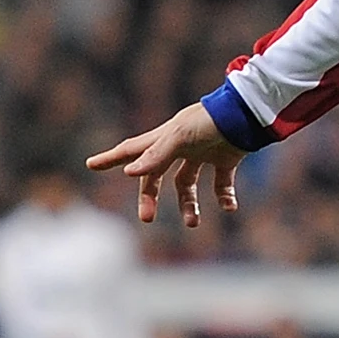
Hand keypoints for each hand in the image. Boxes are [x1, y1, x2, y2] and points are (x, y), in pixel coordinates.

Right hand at [87, 105, 247, 227]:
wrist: (248, 114)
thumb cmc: (210, 121)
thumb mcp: (179, 137)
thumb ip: (156, 155)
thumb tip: (129, 173)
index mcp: (164, 138)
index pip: (132, 150)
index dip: (111, 158)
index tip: (91, 165)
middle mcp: (181, 146)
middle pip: (156, 175)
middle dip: (149, 196)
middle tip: (145, 218)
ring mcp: (203, 152)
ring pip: (187, 183)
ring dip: (188, 205)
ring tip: (193, 223)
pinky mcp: (226, 158)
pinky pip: (221, 183)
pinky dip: (224, 197)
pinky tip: (229, 207)